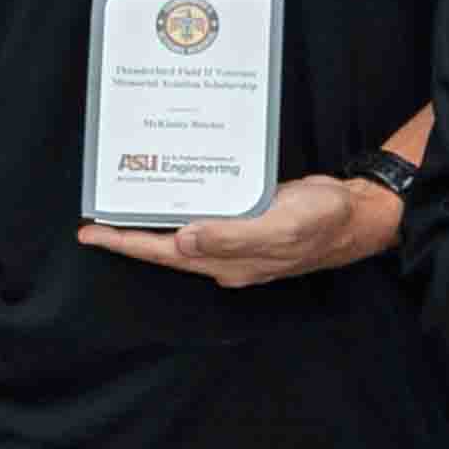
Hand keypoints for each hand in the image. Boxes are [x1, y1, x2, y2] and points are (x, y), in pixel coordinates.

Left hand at [75, 175, 397, 286]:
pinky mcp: (248, 220)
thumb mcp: (279, 227)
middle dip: (129, 234)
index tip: (91, 233)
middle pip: (165, 248)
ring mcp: (237, 239)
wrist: (356, 215)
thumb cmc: (322, 221)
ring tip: (122, 202)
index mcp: (227, 261)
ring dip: (152, 219)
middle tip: (93, 219)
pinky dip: (183, 203)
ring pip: (182, 232)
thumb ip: (232, 236)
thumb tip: (183, 241)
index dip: (126, 243)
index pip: (164, 254)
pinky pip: (206, 215)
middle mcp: (225, 255)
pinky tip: (173, 187)